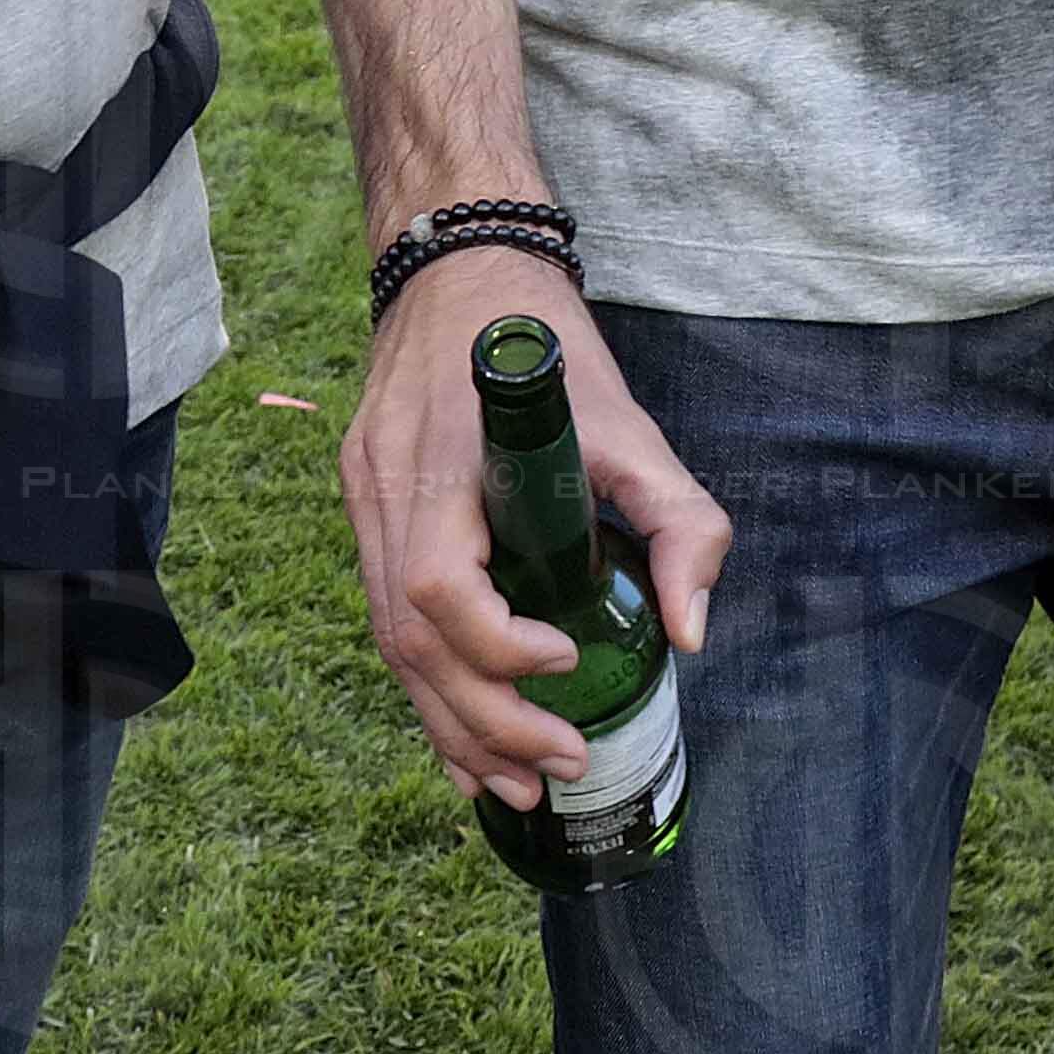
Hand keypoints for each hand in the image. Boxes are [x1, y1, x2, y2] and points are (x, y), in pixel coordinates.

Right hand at [340, 251, 730, 807]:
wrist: (461, 268)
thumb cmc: (545, 345)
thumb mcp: (631, 424)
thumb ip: (678, 521)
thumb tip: (691, 634)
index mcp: (439, 461)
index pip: (436, 585)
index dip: (498, 645)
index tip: (570, 659)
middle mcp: (382, 487)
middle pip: (406, 636)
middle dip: (483, 720)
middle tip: (557, 767)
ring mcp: (361, 498)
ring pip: (385, 639)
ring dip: (449, 723)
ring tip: (514, 786)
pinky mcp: (364, 505)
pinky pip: (383, 614)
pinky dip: (425, 686)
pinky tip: (463, 742)